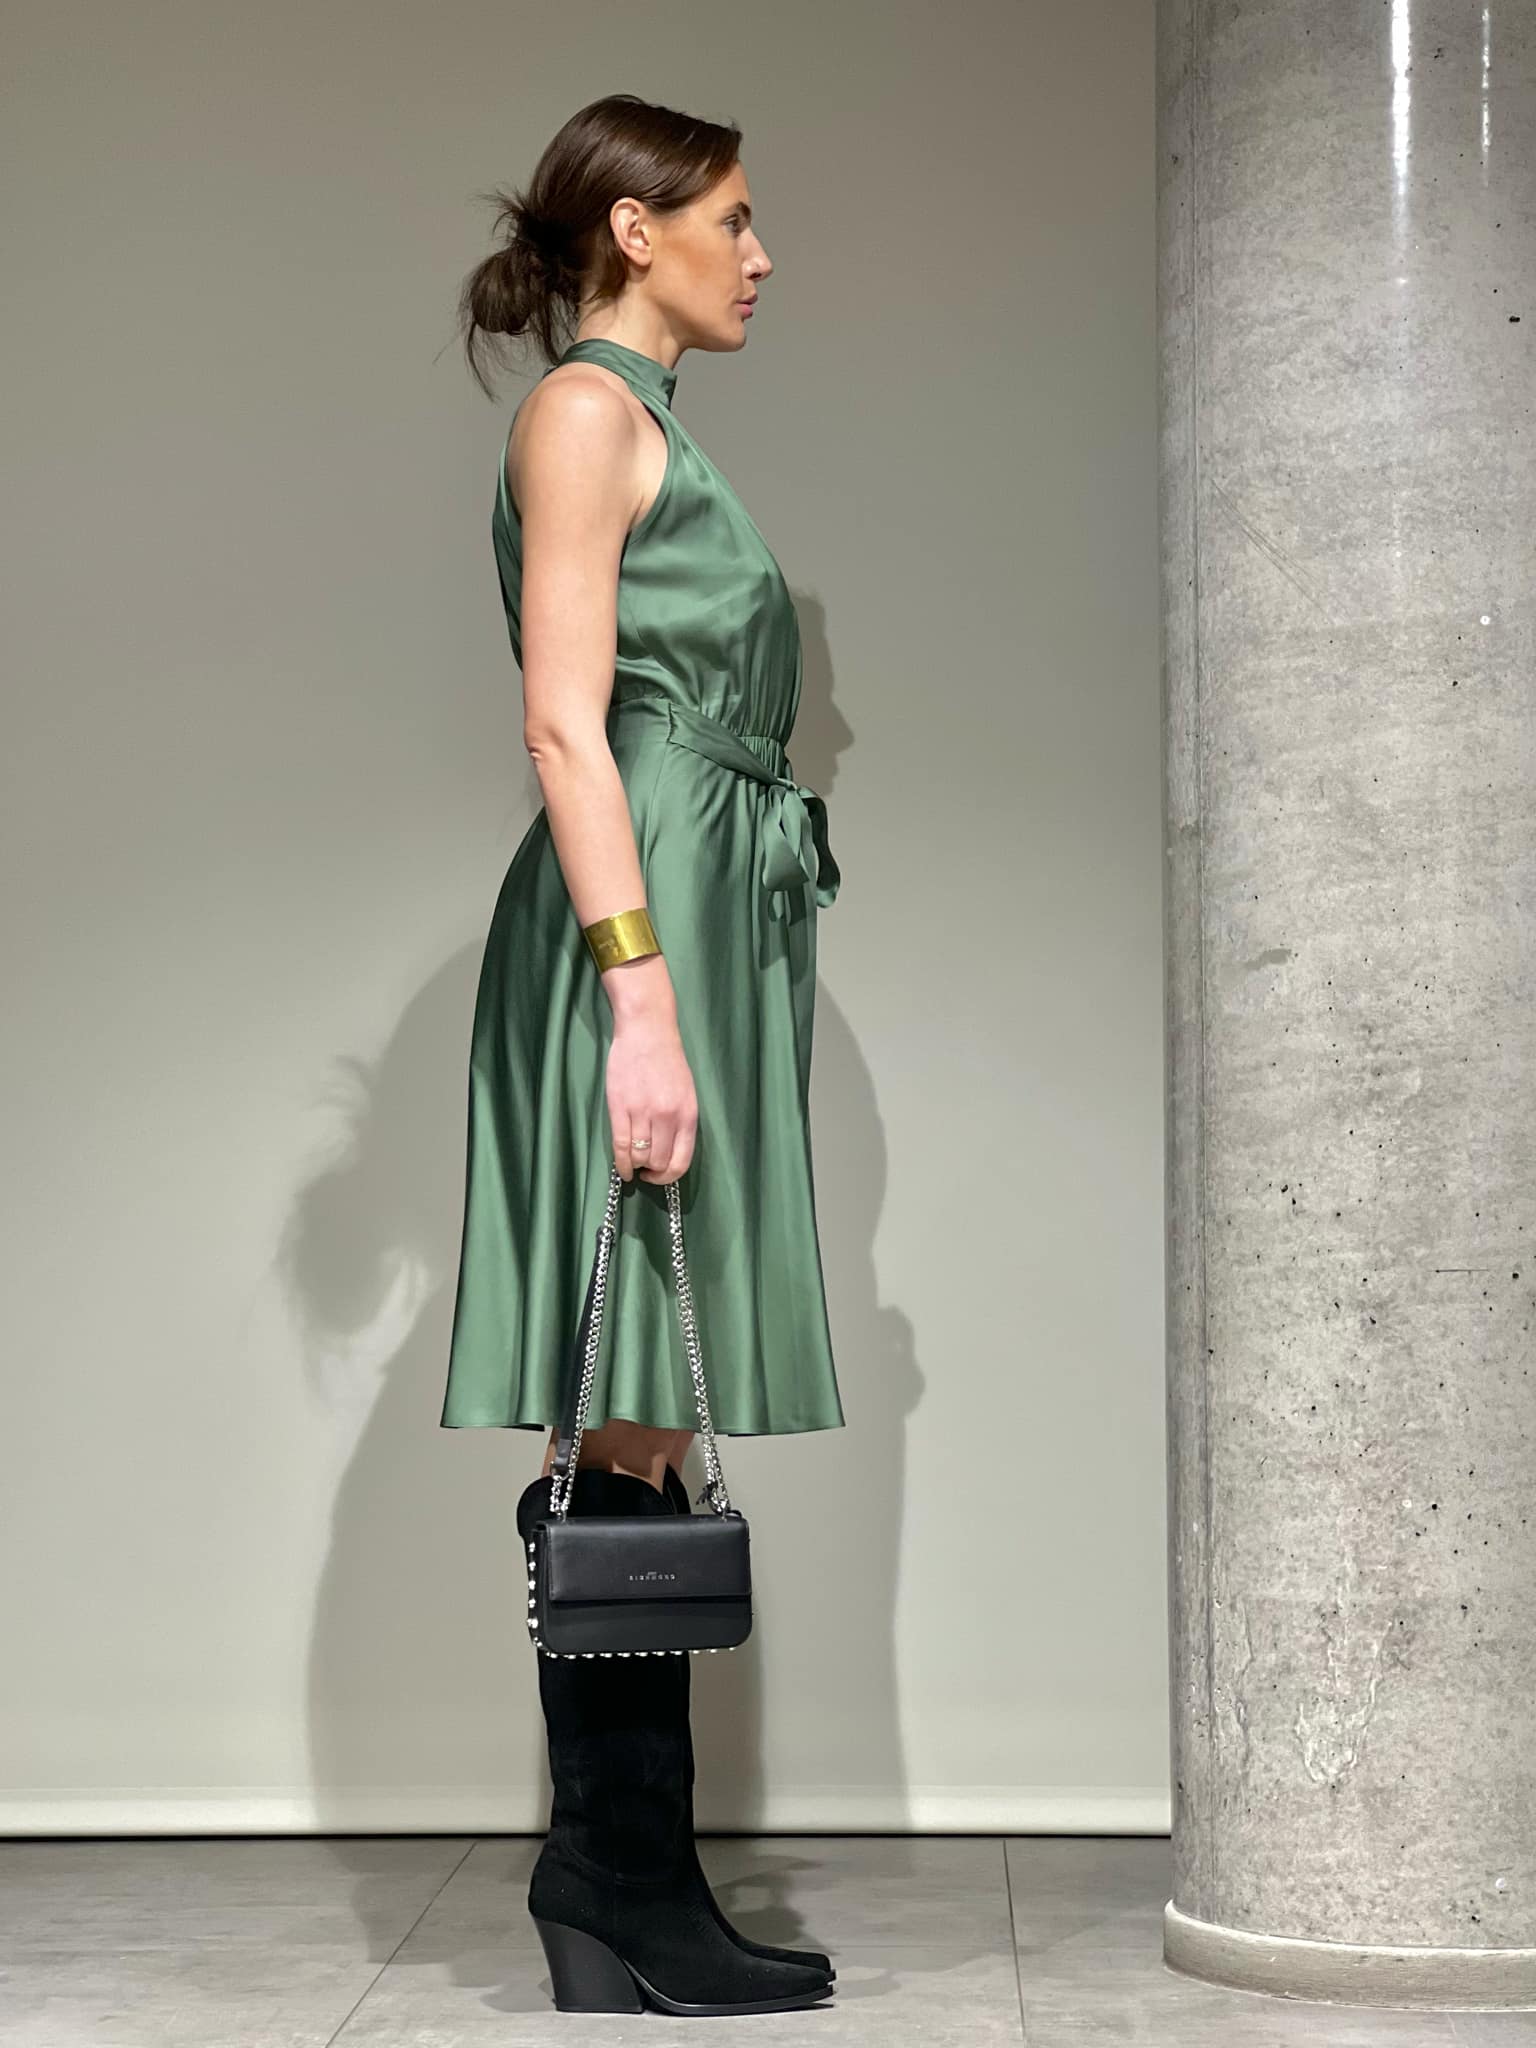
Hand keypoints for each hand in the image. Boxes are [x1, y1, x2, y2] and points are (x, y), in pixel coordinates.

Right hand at [605, 1012, 697, 1184]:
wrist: (647, 1030)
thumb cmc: (667, 1060)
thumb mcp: (686, 1092)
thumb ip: (681, 1121)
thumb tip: (670, 1152)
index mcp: (688, 1114)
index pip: (681, 1161)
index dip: (669, 1177)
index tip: (660, 1176)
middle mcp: (667, 1116)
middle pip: (658, 1162)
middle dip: (652, 1172)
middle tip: (646, 1170)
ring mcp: (642, 1112)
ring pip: (639, 1156)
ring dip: (636, 1166)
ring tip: (634, 1165)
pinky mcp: (620, 1106)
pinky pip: (620, 1145)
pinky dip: (621, 1162)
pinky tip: (622, 1167)